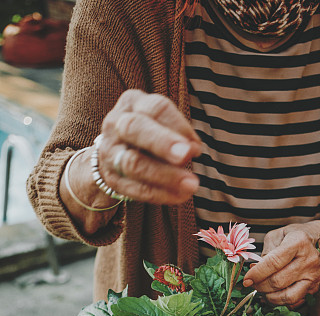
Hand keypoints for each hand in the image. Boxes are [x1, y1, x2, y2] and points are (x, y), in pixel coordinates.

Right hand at [96, 89, 201, 204]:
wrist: (114, 156)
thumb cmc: (149, 136)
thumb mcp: (162, 124)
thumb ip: (178, 134)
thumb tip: (194, 149)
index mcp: (132, 103)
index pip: (156, 108)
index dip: (179, 126)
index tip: (197, 147)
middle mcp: (116, 123)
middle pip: (135, 128)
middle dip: (162, 142)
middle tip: (186, 155)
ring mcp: (110, 151)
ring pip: (133, 162)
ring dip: (165, 175)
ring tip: (191, 184)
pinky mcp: (112, 178)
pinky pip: (136, 188)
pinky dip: (160, 194)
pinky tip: (180, 196)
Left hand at [242, 220, 319, 307]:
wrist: (318, 242)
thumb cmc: (292, 238)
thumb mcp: (276, 236)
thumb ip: (265, 253)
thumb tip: (254, 270)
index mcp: (298, 242)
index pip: (274, 262)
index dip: (257, 273)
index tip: (246, 279)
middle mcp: (309, 260)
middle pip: (279, 282)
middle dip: (260, 286)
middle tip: (252, 284)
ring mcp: (313, 276)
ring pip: (287, 296)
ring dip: (269, 297)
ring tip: (262, 290)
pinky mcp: (314, 288)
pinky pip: (293, 302)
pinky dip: (280, 301)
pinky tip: (273, 294)